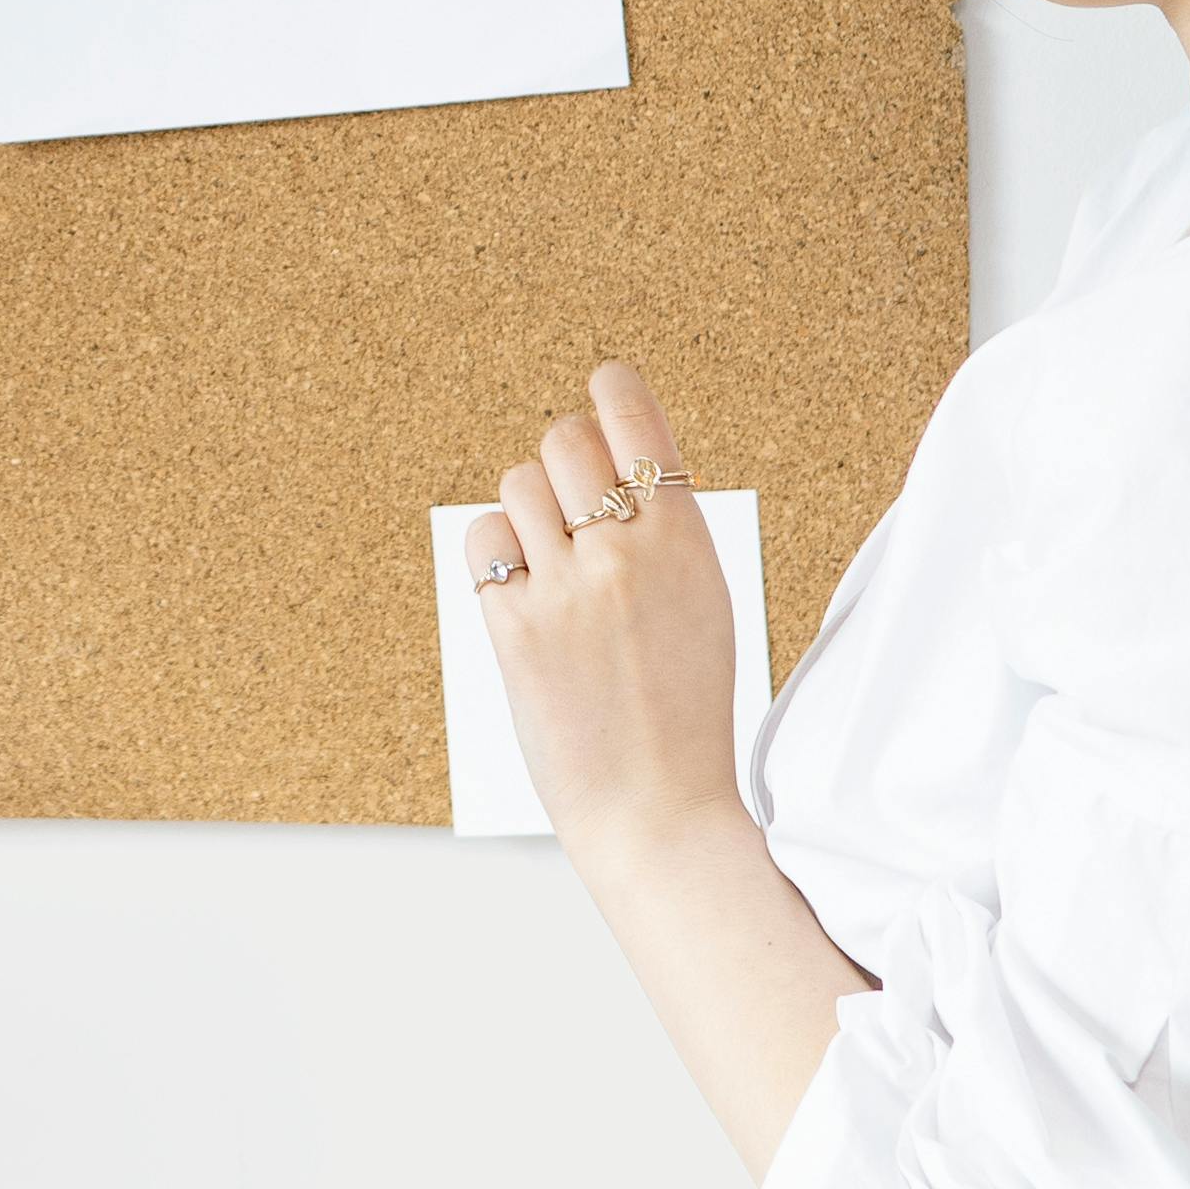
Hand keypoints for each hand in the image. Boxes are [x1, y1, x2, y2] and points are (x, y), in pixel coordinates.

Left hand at [464, 359, 747, 856]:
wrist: (658, 805)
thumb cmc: (684, 707)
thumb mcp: (704, 600)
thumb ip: (664, 529)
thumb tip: (616, 461)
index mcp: (686, 541)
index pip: (635, 420)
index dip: (611, 391)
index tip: (602, 383)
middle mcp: (626, 554)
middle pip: (564, 440)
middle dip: (563, 460)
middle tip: (572, 501)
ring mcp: (567, 590)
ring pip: (519, 486)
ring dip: (529, 513)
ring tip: (554, 564)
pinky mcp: (515, 628)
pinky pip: (484, 542)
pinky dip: (497, 557)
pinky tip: (523, 591)